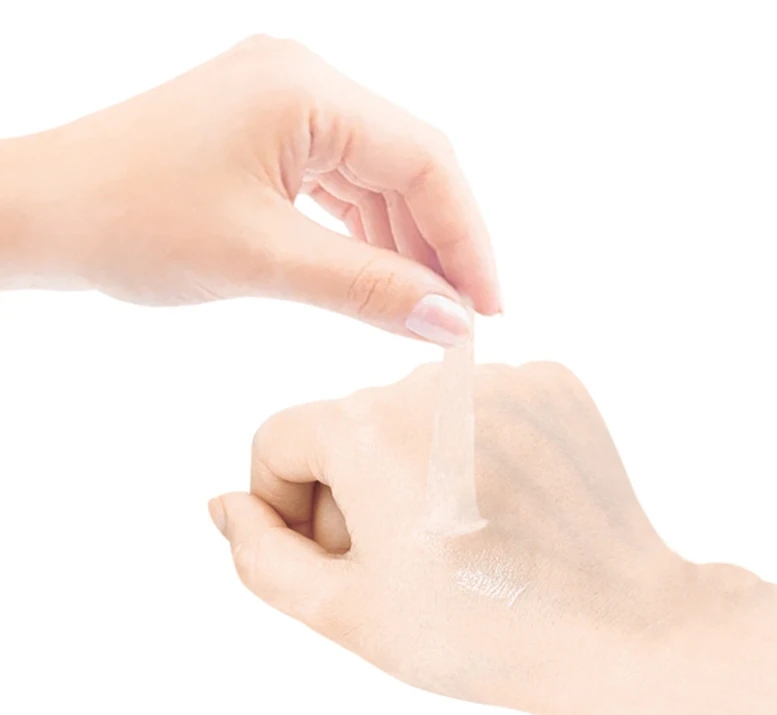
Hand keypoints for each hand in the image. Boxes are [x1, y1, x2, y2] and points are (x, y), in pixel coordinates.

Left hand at [2, 36, 498, 343]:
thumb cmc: (131, 223)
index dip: (467, 239)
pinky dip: (366, 235)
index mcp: (306, 90)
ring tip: (426, 309)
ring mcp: (284, 107)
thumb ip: (367, 289)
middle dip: (440, 245)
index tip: (488, 309)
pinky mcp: (267, 137)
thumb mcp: (264, 260)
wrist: (42, 214)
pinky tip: (381, 277)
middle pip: (408, 166)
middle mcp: (304, 83)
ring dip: (406, 245)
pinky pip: (341, 186)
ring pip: (377, 179)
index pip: (425, 161)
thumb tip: (452, 323)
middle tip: (462, 319)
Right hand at [210, 360, 691, 701]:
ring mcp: (498, 375)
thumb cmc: (476, 630)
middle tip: (399, 558)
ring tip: (459, 536)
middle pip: (349, 426)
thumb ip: (260, 554)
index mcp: (363, 425)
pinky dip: (475, 448)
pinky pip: (480, 405)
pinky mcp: (551, 383)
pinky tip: (504, 504)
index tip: (329, 552)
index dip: (287, 504)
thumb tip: (225, 503)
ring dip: (414, 468)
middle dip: (351, 490)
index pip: (279, 440)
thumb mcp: (341, 610)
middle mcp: (428, 381)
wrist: (617, 630)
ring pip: (417, 415)